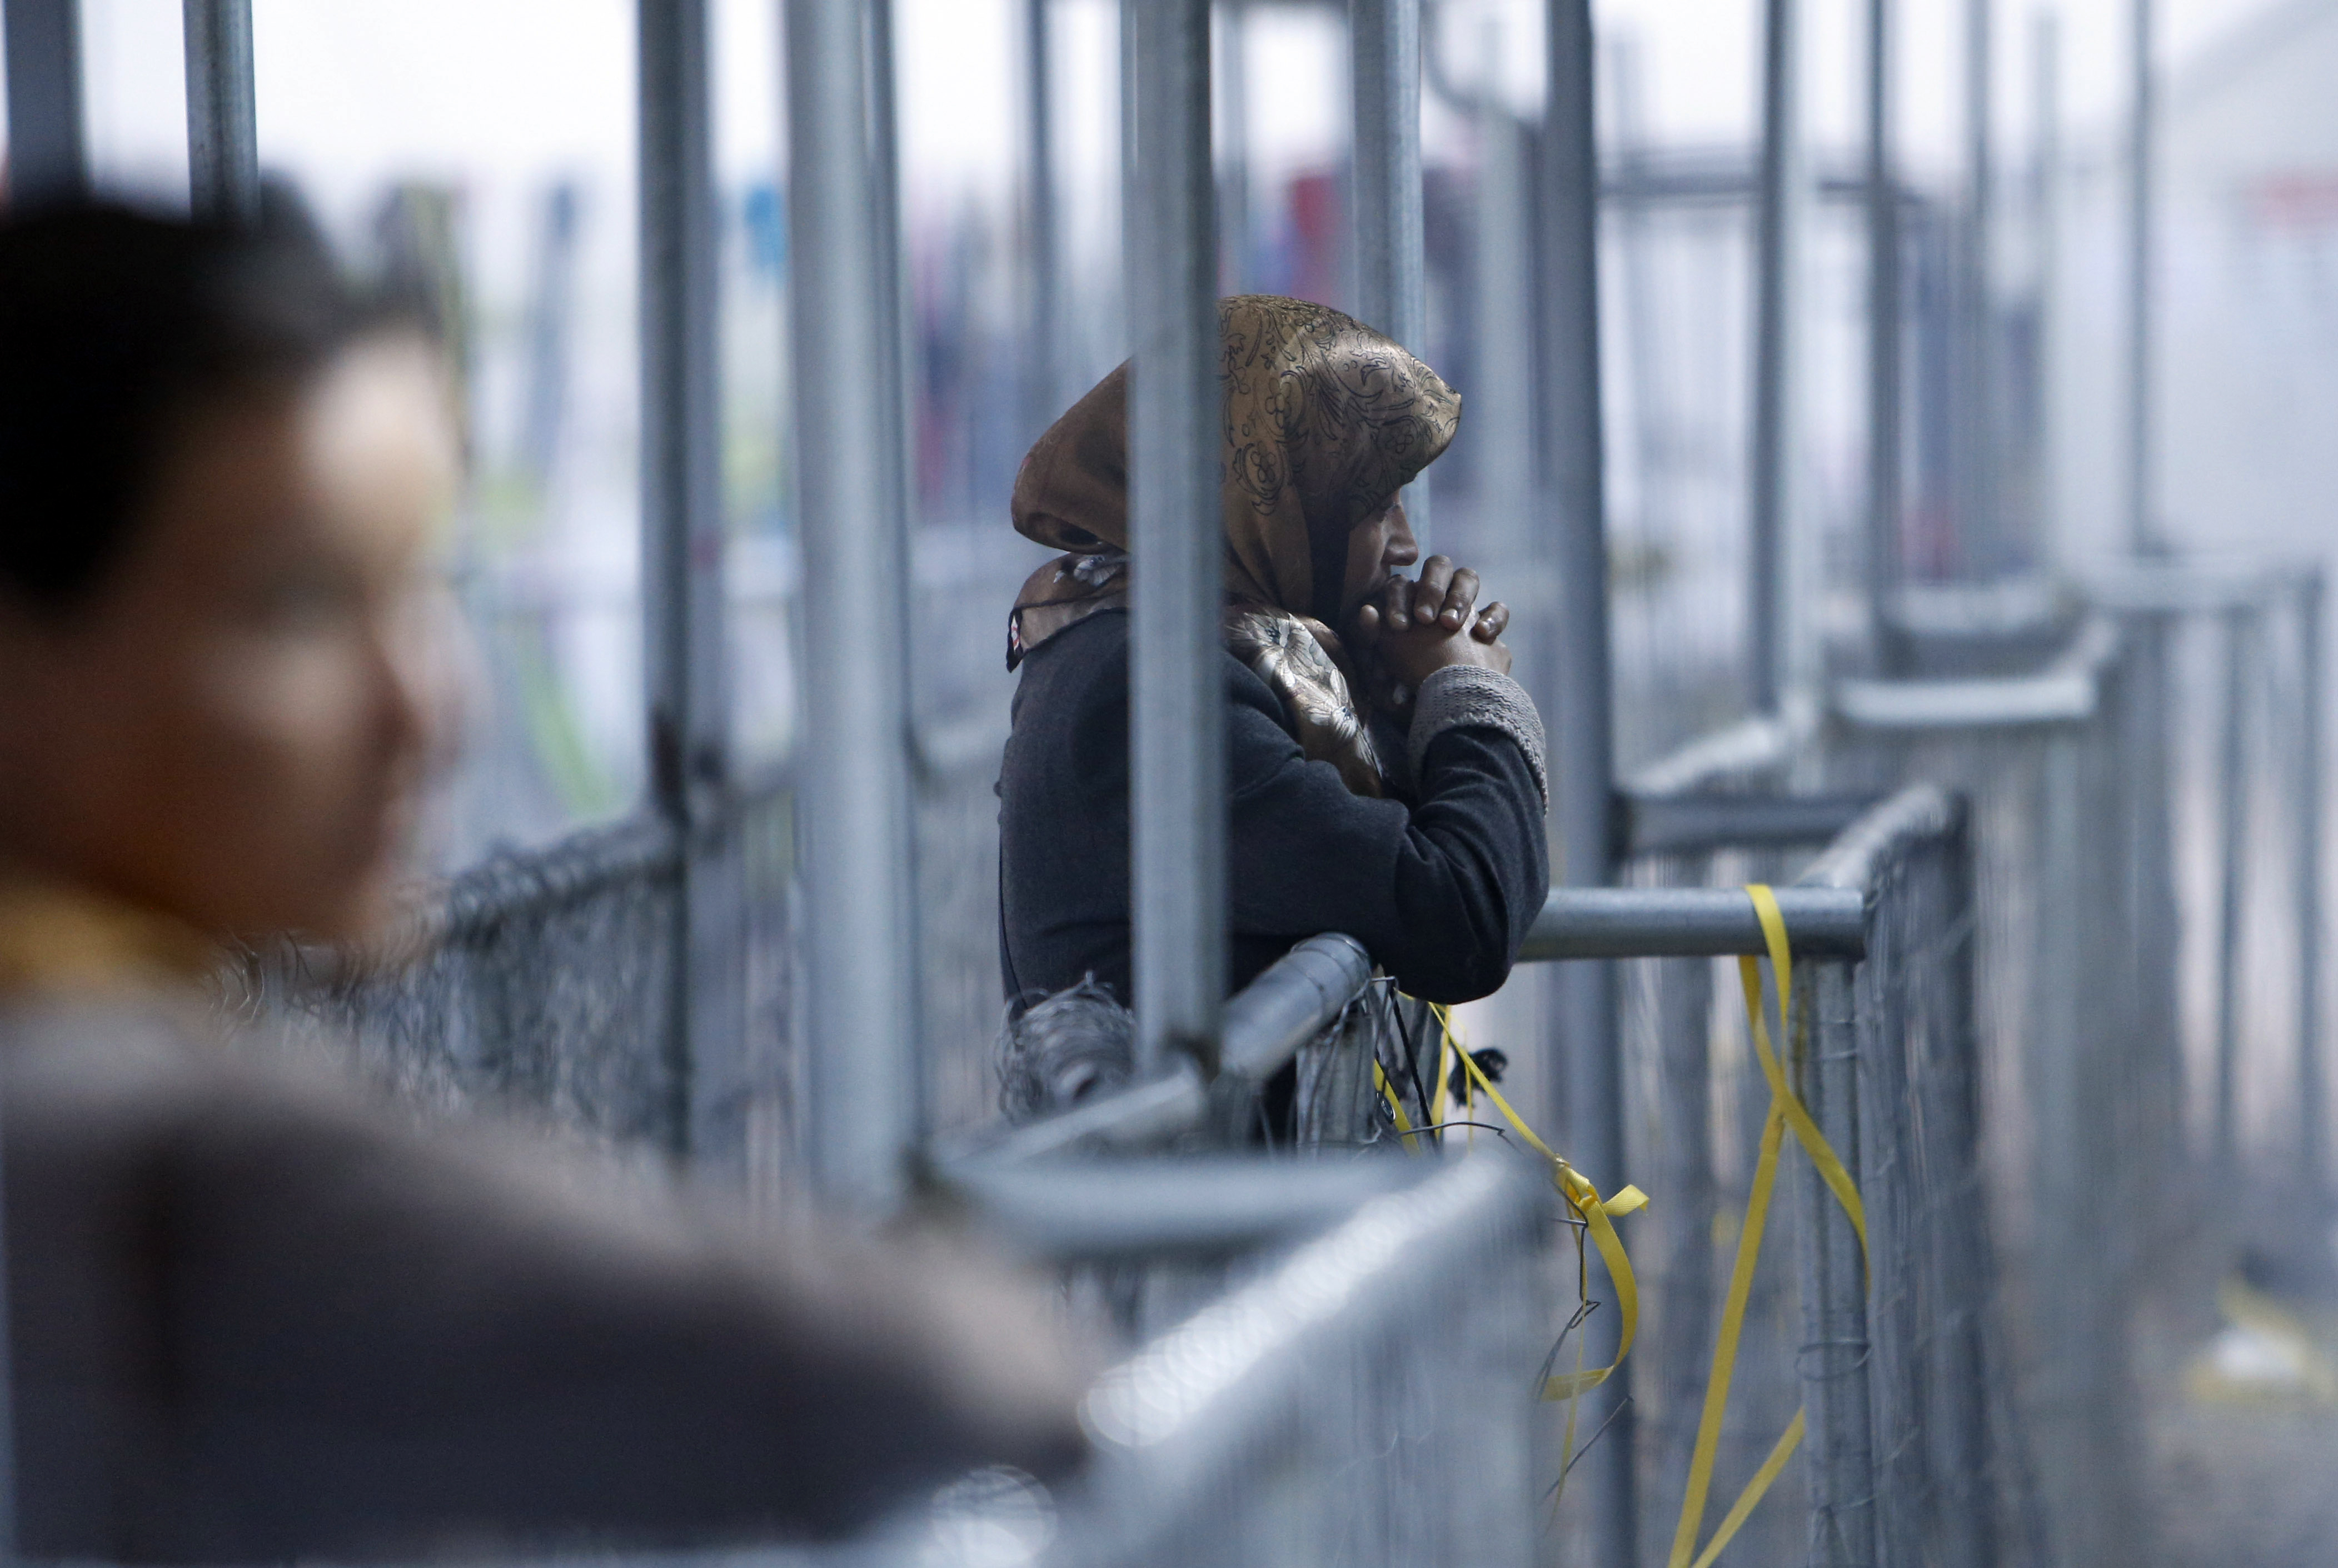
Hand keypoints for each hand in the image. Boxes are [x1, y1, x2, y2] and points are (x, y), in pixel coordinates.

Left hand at [1354, 559, 1513, 700]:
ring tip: (1451, 625)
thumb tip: (1367, 611)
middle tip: (1427, 619)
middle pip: (1438, 566)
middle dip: (1432, 588)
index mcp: (1406, 605)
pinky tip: (1481, 636)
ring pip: (1467, 578)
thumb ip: (1371, 635)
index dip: (1399, 599)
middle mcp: (1435, 602)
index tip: (1400, 627)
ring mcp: (1464, 612)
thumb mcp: (1383, 664)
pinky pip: (1497, 608)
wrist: (1449, 711)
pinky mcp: (1488, 631)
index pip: (1401, 583)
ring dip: (1459, 596)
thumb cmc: (1409, 688)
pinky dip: (1492, 618)